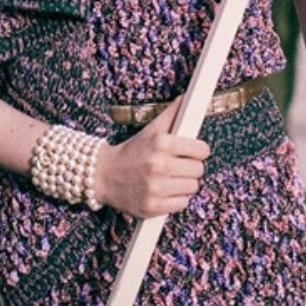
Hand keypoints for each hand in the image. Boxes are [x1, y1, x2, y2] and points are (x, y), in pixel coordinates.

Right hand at [92, 101, 209, 219]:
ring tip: (169, 179)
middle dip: (190, 167)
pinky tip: (164, 192)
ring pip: (192, 188)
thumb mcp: (150, 130)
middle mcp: (159, 166)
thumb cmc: (132, 151)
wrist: (103, 176)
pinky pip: (182, 204)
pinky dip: (175, 200)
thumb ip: (172, 114)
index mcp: (161, 143)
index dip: (198, 151)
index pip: (201, 150)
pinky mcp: (152, 207)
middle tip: (178, 165)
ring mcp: (155, 188)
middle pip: (198, 170)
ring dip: (184, 184)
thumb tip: (187, 98)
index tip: (192, 152)